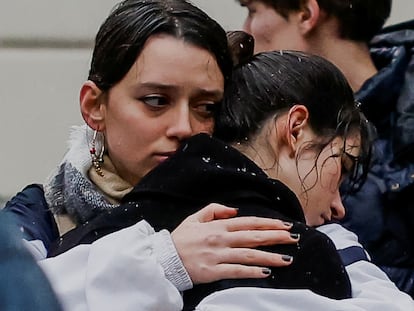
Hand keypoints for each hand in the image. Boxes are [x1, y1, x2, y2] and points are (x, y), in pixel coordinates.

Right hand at [171, 203, 297, 284]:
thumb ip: (214, 210)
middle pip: (253, 237)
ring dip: (270, 256)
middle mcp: (220, 239)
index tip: (284, 225)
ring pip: (249, 255)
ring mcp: (218, 256)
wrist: (164, 259)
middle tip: (293, 238)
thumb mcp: (194, 218)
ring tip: (288, 258)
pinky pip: (236, 271)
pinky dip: (252, 272)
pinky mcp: (213, 272)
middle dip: (276, 237)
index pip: (248, 222)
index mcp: (217, 226)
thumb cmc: (180, 239)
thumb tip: (234, 211)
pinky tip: (266, 272)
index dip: (268, 223)